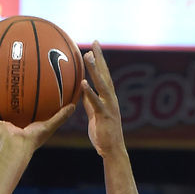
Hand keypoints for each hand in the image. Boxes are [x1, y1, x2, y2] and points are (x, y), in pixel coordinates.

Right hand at [0, 97, 75, 152]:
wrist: (17, 148)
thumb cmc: (32, 140)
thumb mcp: (49, 126)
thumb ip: (61, 116)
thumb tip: (75, 105)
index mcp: (22, 126)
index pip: (22, 113)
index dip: (22, 105)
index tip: (23, 94)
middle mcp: (8, 126)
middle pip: (4, 111)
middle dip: (2, 103)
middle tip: (2, 89)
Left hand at [81, 41, 125, 157]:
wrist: (112, 150)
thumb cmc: (103, 134)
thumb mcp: (94, 116)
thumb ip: (89, 104)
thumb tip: (82, 93)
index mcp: (108, 98)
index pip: (104, 75)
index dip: (100, 61)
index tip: (94, 47)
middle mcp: (110, 99)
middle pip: (105, 74)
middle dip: (100, 58)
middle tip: (94, 43)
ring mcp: (109, 106)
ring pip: (102, 84)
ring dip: (96, 70)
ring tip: (88, 56)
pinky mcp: (105, 115)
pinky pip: (96, 102)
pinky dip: (90, 92)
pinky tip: (83, 83)